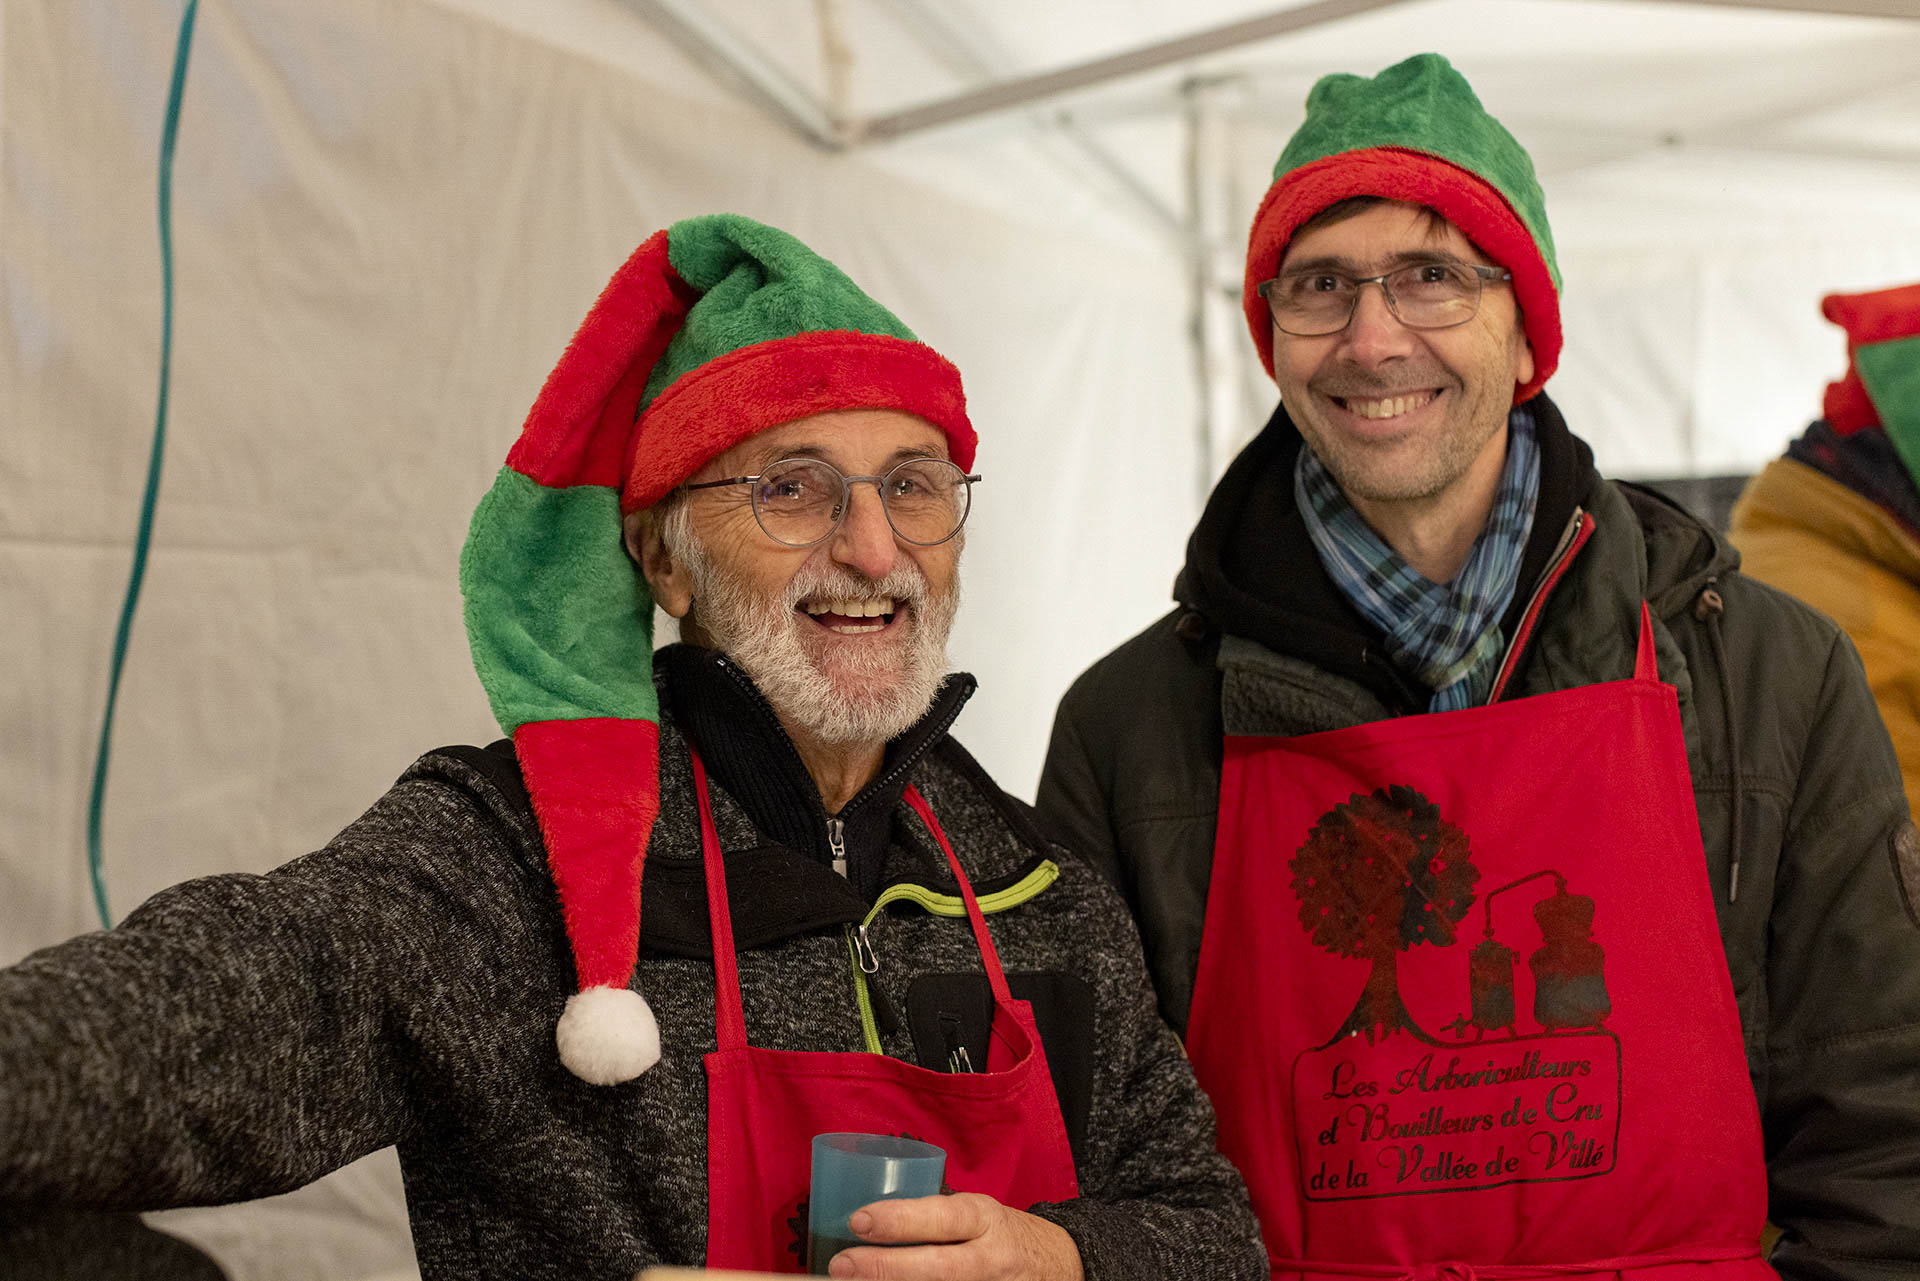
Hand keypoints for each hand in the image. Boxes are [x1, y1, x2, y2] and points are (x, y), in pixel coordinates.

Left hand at [825, 1192, 1083, 1280]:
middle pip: (937, 1268)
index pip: (942, 1217)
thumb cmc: (1000, 1235)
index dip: (900, 1220)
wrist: (1059, 1267)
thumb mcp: (976, 1215)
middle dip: (885, 1268)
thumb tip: (865, 1225)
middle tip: (841, 1266)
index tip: (858, 1221)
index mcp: (985, 1220)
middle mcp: (991, 1259)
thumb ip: (934, 1219)